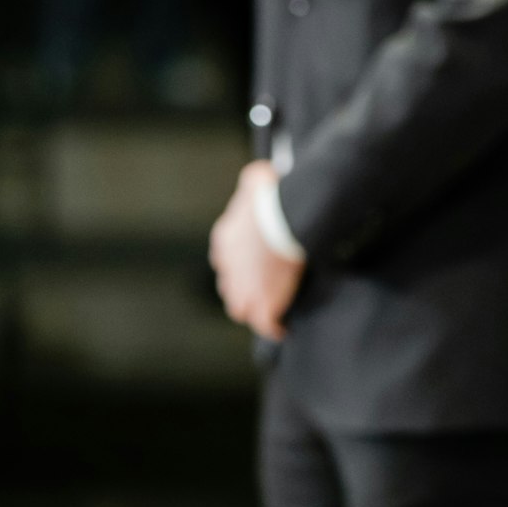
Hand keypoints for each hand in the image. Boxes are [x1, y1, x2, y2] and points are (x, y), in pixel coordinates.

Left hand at [208, 159, 302, 340]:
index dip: (241, 262)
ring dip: (254, 310)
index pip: (226, 259)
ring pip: (241, 309)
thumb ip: (254, 183)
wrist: (282, 219)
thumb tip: (260, 177)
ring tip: (270, 313)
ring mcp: (244, 290)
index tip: (256, 262)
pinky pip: (266, 324)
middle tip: (264, 287)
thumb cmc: (272, 196)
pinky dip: (274, 328)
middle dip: (244, 288)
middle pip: (230, 286)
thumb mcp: (256, 178)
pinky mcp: (264, 305)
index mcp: (225, 241)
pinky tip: (283, 329)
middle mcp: (228, 269)